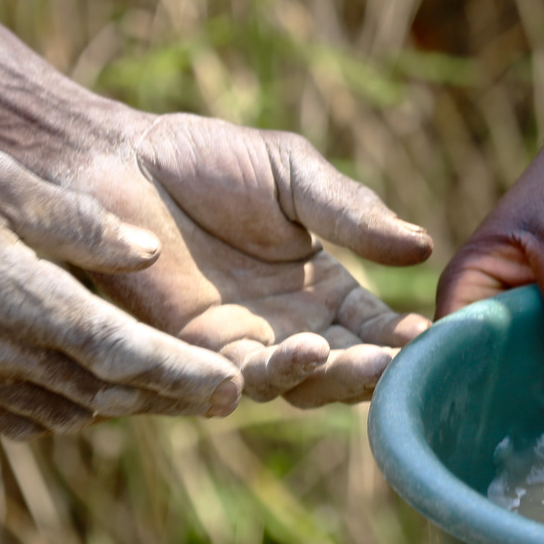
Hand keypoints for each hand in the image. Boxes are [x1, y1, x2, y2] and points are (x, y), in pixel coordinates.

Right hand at [0, 146, 241, 438]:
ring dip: (119, 404)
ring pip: (70, 412)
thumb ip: (79, 223)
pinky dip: (63, 408)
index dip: (186, 377)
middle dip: (168, 397)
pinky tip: (81, 390)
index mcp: (30, 306)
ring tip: (165, 393)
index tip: (237, 391)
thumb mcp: (0, 183)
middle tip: (224, 396)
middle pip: (109, 394)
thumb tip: (148, 252)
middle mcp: (7, 358)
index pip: (128, 356)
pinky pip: (22, 417)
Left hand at [58, 112, 433, 406]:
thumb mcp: (294, 175)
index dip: (401, 337)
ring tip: (346, 356)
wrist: (115, 160)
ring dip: (322, 377)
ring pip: (290, 384)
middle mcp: (285, 328)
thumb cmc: (203, 159)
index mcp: (320, 289)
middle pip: (339, 369)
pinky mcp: (183, 352)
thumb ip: (352, 213)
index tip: (429, 335)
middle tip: (392, 361)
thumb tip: (423, 247)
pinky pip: (226, 381)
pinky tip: (290, 359)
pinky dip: (262, 378)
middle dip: (368, 371)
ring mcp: (236, 345)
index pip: (373, 328)